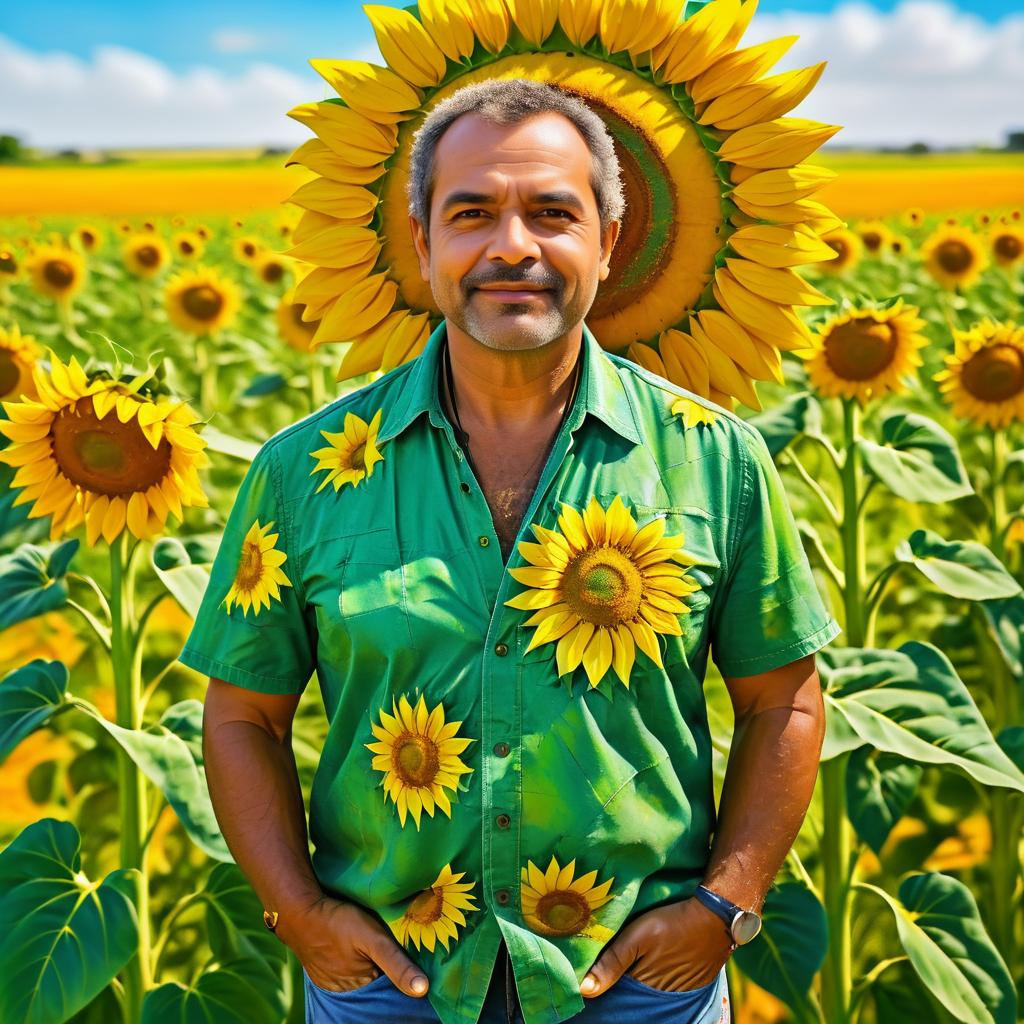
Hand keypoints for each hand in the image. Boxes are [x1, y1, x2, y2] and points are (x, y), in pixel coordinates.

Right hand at [277, 895, 429, 996]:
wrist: (299, 912)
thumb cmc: (338, 923)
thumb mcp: (373, 938)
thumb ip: (396, 963)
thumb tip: (423, 990)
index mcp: (361, 987)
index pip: (390, 991)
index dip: (403, 979)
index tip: (416, 969)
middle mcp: (347, 991)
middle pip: (376, 986)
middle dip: (388, 975)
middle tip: (396, 954)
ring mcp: (334, 982)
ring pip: (362, 980)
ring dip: (372, 970)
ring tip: (377, 953)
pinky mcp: (325, 971)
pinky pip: (347, 973)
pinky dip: (357, 966)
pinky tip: (359, 954)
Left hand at [580, 896, 732, 996]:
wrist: (715, 917)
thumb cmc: (672, 923)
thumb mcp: (638, 936)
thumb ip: (612, 962)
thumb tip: (585, 989)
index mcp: (645, 986)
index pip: (617, 994)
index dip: (604, 984)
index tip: (590, 974)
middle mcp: (661, 996)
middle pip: (633, 994)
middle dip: (620, 985)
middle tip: (608, 967)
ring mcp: (677, 991)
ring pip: (648, 991)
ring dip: (638, 982)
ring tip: (630, 965)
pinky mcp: (689, 983)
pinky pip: (665, 987)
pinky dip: (655, 980)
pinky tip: (651, 966)